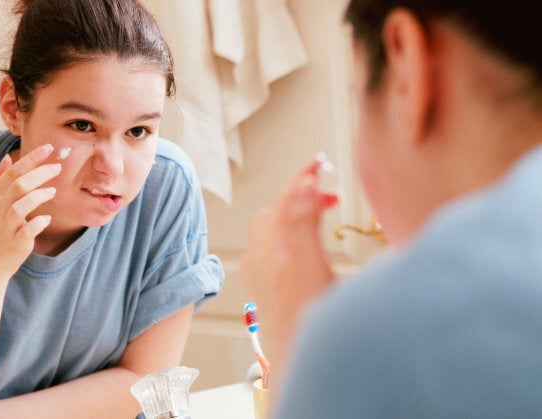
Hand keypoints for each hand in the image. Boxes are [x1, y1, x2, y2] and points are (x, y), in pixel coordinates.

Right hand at [0, 144, 60, 281]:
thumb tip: (7, 158)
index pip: (12, 172)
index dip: (31, 159)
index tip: (48, 147)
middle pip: (19, 185)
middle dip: (40, 173)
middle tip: (58, 167)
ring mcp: (5, 227)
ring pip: (21, 206)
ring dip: (40, 196)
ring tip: (53, 191)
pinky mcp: (15, 243)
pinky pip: (28, 230)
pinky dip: (39, 223)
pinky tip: (46, 219)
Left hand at [239, 158, 337, 372]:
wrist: (297, 367)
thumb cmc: (309, 328)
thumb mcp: (312, 271)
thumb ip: (303, 226)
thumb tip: (299, 184)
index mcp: (273, 252)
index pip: (285, 199)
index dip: (303, 175)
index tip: (320, 161)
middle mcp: (261, 260)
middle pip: (277, 211)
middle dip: (302, 193)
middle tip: (331, 191)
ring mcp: (261, 275)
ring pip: (274, 228)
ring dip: (297, 211)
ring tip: (325, 211)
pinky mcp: (265, 288)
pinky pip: (273, 245)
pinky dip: (291, 230)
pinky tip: (307, 242)